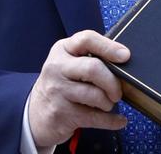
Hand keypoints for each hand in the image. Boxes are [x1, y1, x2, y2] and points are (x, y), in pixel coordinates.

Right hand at [28, 30, 129, 147]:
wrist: (35, 113)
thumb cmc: (62, 83)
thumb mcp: (69, 63)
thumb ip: (91, 57)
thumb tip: (125, 60)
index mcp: (62, 50)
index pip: (86, 40)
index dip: (108, 47)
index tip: (125, 56)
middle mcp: (57, 68)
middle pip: (93, 69)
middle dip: (112, 82)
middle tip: (117, 92)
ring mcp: (57, 91)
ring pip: (94, 95)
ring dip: (108, 102)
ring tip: (108, 104)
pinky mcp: (61, 114)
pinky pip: (94, 117)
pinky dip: (111, 121)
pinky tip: (119, 120)